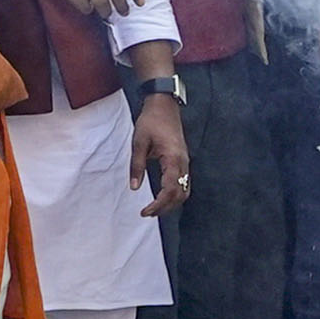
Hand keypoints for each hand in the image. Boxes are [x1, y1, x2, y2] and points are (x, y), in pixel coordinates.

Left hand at [129, 89, 191, 213]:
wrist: (164, 105)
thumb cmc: (151, 121)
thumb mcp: (139, 143)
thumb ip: (137, 166)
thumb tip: (134, 187)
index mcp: (173, 159)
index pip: (170, 190)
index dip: (158, 205)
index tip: (145, 212)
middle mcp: (183, 162)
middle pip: (180, 194)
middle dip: (165, 207)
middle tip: (147, 213)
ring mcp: (185, 161)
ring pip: (184, 190)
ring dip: (171, 202)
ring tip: (155, 208)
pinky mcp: (183, 160)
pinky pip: (184, 182)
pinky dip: (175, 194)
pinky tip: (164, 197)